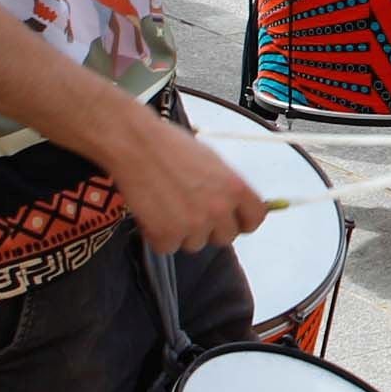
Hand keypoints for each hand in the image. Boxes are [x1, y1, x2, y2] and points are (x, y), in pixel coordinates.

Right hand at [116, 106, 266, 251]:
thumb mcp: (211, 161)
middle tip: (191, 211)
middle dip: (210, 229)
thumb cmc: (169, 145)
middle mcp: (219, 210)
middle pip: (225, 237)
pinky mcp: (167, 236)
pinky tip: (152, 213)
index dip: (243, 221)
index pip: (255, 219)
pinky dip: (157, 236)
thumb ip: (226, 186)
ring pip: (195, 244)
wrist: (136, 144)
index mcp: (235, 188)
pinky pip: (167, 247)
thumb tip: (233, 204)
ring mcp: (193, 225)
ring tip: (167, 206)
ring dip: (182, 232)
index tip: (234, 221)